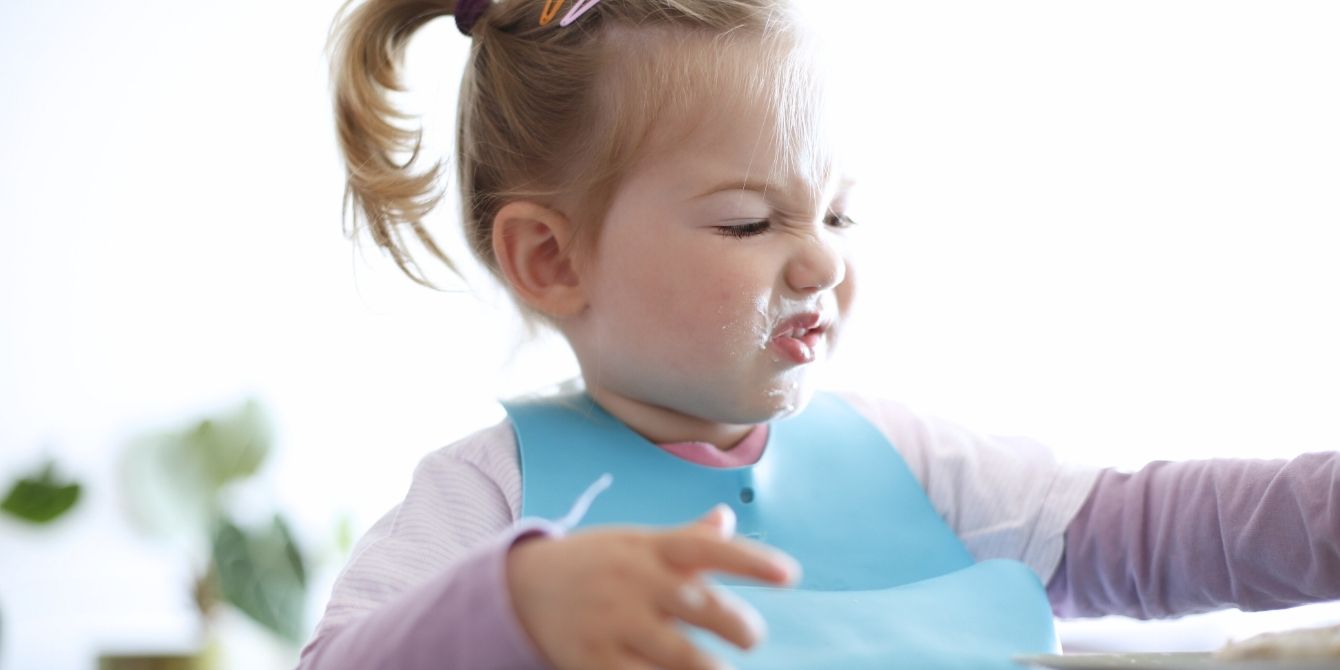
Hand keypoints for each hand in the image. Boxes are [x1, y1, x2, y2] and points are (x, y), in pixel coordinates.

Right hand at [506, 505, 798, 669]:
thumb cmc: (600, 563)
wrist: (524, 587)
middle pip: (696, 603)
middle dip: (735, 624)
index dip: (751, 561)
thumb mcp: (638, 542)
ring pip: (675, 653)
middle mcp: (633, 583)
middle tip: (752, 637)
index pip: (706, 549)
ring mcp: (612, 624)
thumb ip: (686, 539)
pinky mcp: (592, 661)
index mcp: (650, 549)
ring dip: (708, 668)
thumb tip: (726, 519)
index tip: (790, 575)